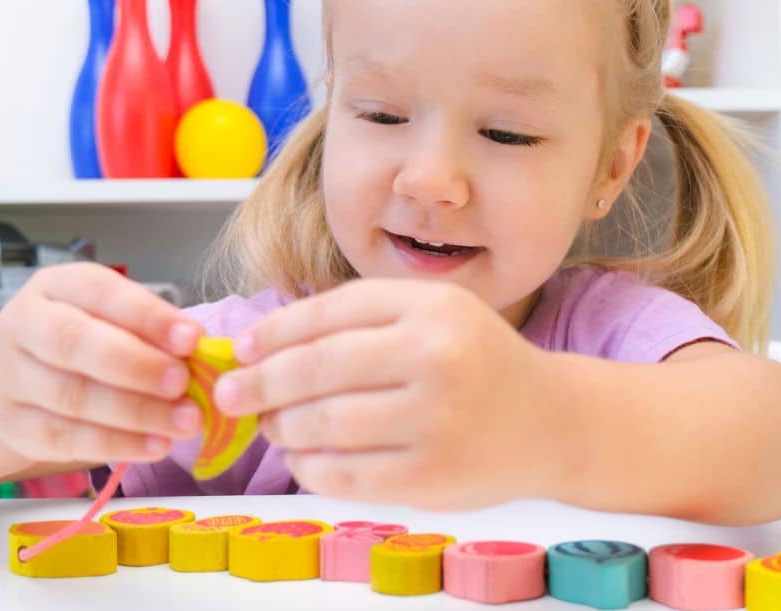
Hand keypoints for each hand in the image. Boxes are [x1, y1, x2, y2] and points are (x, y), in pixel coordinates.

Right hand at [0, 262, 204, 463]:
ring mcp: (9, 377)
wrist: (26, 388)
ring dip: (136, 412)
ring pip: (72, 396)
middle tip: (183, 384)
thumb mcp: (115, 322)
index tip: (192, 339)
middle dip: (136, 365)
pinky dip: (118, 444)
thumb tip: (199, 349)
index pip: (98, 291)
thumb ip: (151, 331)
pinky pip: (66, 440)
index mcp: (54, 286)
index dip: (147, 315)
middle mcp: (22, 325)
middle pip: (73, 342)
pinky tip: (156, 444)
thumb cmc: (88, 343)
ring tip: (184, 421)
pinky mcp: (13, 426)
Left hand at [214, 279, 553, 510]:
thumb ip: (360, 320)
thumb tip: (261, 345)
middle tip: (230, 394)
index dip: (274, 332)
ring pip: (325, 422)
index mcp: (431, 306)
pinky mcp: (431, 475)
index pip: (329, 312)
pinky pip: (345, 473)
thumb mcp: (433, 315)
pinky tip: (303, 459)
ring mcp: (435, 418)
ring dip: (282, 427)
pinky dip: (310, 468)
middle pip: (318, 367)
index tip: (241, 349)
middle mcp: (435, 355)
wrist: (551, 422)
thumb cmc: (476, 363)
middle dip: (261, 382)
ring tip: (270, 426)